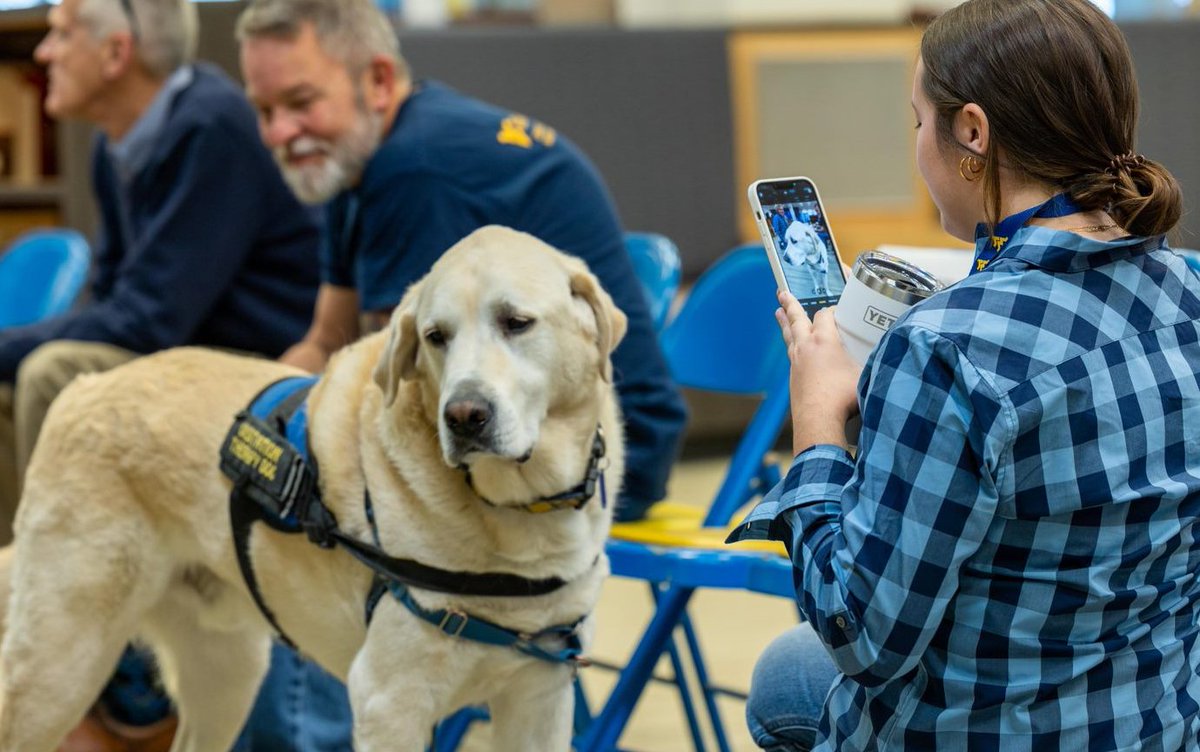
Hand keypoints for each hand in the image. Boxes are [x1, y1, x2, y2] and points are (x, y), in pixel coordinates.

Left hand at [775, 290, 861, 453]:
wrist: (818, 421)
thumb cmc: (843, 398)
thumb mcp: (866, 375)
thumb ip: (877, 362)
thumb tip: (896, 355)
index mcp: (824, 341)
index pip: (824, 316)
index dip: (831, 311)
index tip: (837, 311)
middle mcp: (806, 347)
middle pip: (797, 319)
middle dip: (790, 304)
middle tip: (782, 292)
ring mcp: (796, 363)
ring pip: (789, 336)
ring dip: (785, 322)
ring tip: (778, 312)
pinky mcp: (792, 378)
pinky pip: (790, 354)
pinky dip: (791, 345)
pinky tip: (794, 349)